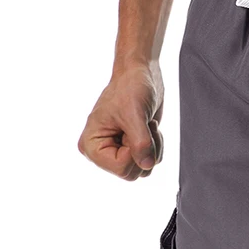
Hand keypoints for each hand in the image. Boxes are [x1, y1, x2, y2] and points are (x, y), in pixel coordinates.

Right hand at [78, 63, 164, 180]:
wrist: (140, 74)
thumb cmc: (130, 88)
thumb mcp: (135, 115)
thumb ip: (140, 143)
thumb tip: (147, 165)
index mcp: (91, 145)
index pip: (120, 169)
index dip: (135, 153)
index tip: (134, 130)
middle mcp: (102, 152)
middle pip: (132, 173)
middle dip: (145, 150)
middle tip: (142, 126)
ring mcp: (117, 151)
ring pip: (144, 168)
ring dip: (153, 147)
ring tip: (145, 124)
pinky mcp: (132, 148)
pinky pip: (151, 160)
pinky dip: (157, 145)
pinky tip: (149, 126)